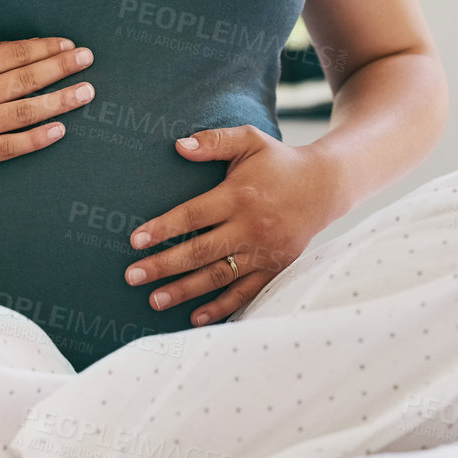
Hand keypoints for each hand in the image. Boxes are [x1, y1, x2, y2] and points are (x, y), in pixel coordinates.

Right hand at [0, 37, 93, 176]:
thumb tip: (24, 50)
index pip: (15, 55)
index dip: (46, 49)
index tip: (70, 46)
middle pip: (26, 80)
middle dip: (61, 68)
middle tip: (88, 60)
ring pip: (24, 112)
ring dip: (59, 101)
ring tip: (86, 92)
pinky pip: (10, 147)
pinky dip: (36, 138)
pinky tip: (59, 131)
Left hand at [123, 125, 345, 326]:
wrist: (325, 186)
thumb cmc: (279, 161)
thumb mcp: (250, 140)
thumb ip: (215, 141)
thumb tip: (178, 145)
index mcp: (240, 195)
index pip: (194, 215)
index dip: (164, 228)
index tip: (136, 240)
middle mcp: (251, 227)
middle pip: (200, 251)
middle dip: (163, 266)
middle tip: (132, 277)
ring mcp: (265, 251)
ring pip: (219, 276)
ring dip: (185, 291)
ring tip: (154, 300)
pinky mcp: (276, 268)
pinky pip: (246, 293)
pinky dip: (222, 306)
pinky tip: (196, 317)